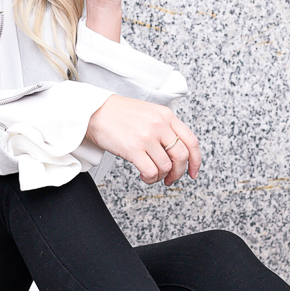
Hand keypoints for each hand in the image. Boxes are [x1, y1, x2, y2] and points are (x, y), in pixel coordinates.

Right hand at [85, 95, 200, 185]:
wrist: (93, 111)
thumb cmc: (118, 114)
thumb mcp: (148, 113)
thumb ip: (164, 128)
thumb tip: (176, 153)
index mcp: (166, 116)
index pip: (191, 141)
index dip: (196, 161)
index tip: (193, 172)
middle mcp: (159, 125)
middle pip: (181, 156)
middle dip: (178, 173)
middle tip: (170, 179)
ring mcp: (146, 137)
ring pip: (166, 166)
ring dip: (161, 176)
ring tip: (152, 175)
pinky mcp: (133, 148)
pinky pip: (151, 172)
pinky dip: (150, 179)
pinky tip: (143, 176)